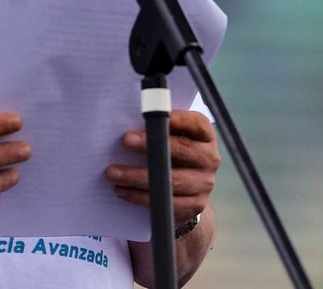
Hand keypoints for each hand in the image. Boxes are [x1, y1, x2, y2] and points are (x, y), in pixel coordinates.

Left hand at [105, 110, 218, 225]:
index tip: (150, 116)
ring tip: (112, 172)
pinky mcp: (194, 205)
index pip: (196, 124)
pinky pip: (165, 202)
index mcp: (205, 135)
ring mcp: (204, 183)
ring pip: (171, 180)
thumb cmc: (170, 152)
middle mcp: (209, 158)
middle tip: (126, 141)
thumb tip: (128, 118)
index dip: (176, 119)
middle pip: (182, 150)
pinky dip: (139, 196)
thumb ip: (159, 127)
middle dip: (151, 145)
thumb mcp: (171, 135)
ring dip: (137, 176)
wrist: (186, 189)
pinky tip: (121, 190)